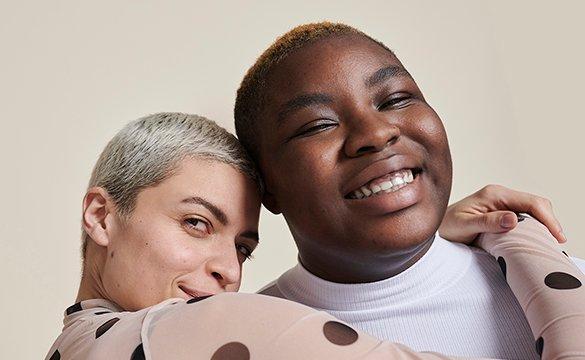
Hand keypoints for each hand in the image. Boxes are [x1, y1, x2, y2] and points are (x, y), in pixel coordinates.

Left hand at [439, 184, 565, 243]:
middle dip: (550, 222)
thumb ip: (488, 222)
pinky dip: (534, 228)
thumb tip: (514, 219)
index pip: (531, 202)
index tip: (557, 237)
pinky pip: (525, 217)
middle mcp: (500, 195)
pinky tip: (536, 241)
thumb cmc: (446, 226)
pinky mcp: (501, 212)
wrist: (435, 227)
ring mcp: (502, 203)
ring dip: (543, 226)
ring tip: (549, 245)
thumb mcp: (464, 225)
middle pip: (537, 204)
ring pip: (533, 211)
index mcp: (494, 194)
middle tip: (556, 245)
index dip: (548, 219)